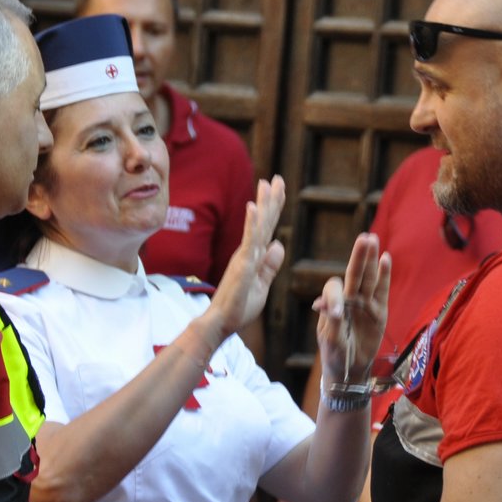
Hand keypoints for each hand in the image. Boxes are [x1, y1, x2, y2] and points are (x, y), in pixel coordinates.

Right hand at [206, 177, 286, 341]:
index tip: (279, 189)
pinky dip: (251, 223)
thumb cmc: (239, 308)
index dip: (274, 209)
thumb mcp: (262, 285)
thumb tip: (279, 244)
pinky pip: (249, 240)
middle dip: (271, 199)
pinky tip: (253, 206)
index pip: (267, 229)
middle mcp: (249, 252)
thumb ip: (270, 266)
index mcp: (254, 257)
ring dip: (263, 203)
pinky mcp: (241, 264)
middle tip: (277, 178)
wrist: (222, 323)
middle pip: (264, 221)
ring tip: (267, 183)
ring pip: (257, 226)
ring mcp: (244, 256)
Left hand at [316, 233, 390, 384]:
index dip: (335, 297)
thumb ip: (332, 324)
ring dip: (370, 260)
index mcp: (332, 304)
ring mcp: (365, 304)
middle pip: (354, 274)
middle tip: (364, 238)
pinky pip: (382, 291)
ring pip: (368, 279)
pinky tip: (385, 258)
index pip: (334, 290)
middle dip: (358, 257)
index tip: (338, 314)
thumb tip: (326, 306)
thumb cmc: (335, 354)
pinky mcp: (379, 312)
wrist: (349, 370)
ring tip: (372, 240)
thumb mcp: (331, 342)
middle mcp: (349, 300)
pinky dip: (384, 276)